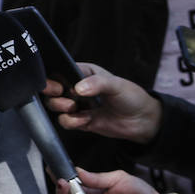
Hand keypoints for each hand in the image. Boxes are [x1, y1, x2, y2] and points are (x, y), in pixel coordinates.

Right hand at [43, 62, 161, 143]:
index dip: (54, 77)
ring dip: (60, 107)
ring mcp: (78, 105)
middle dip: (53, 94)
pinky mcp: (80, 121)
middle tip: (63, 97)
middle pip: (52, 89)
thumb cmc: (131, 96)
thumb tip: (78, 88)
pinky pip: (65, 121)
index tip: (58, 85)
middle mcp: (77, 88)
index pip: (61, 71)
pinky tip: (85, 120)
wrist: (142, 121)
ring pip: (54, 105)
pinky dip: (71, 122)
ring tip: (74, 108)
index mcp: (84, 73)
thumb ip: (97, 83)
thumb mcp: (116, 84)